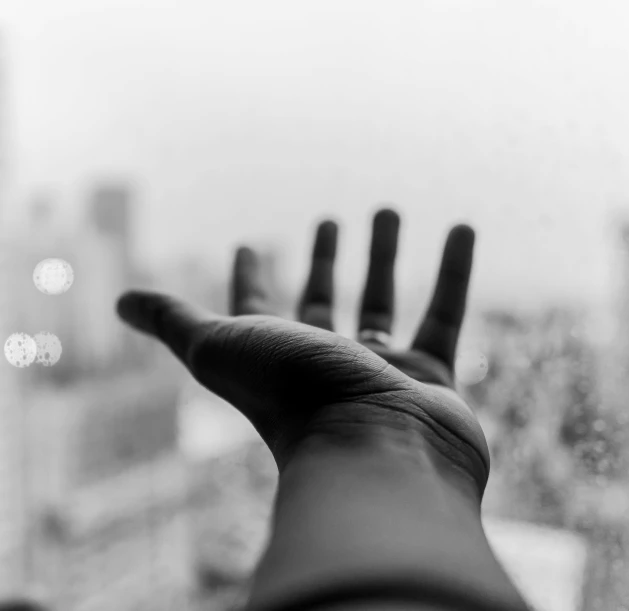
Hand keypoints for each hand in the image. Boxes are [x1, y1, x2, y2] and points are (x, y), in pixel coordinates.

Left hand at [116, 208, 489, 496]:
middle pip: (322, 302)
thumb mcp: (222, 349)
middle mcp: (323, 367)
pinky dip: (454, 271)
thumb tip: (120, 300)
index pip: (254, 310)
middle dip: (325, 259)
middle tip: (331, 218)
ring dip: (383, 256)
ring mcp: (378, 373)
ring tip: (388, 209)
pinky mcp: (431, 379)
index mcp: (274, 360)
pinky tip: (462, 227)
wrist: (377, 455)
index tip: (250, 245)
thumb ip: (175, 323)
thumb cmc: (295, 398)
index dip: (249, 278)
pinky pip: (444, 314)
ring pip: (382, 303)